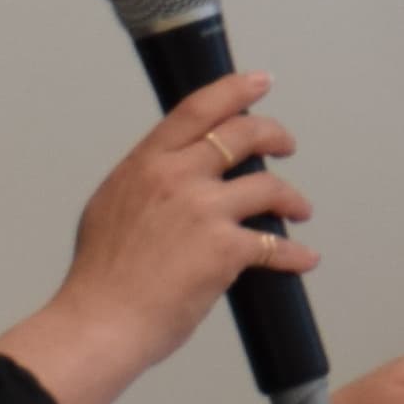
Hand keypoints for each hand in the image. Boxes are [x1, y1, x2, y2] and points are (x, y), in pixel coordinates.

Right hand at [55, 72, 318, 369]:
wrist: (99, 322)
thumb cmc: (101, 277)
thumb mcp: (111, 206)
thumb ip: (146, 182)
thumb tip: (171, 173)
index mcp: (145, 164)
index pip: (197, 109)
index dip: (235, 89)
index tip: (260, 82)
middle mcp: (176, 177)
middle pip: (243, 135)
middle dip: (275, 134)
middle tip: (287, 145)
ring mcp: (203, 211)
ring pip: (270, 187)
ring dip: (292, 198)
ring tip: (299, 210)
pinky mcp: (225, 249)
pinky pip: (276, 244)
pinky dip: (296, 254)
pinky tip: (304, 259)